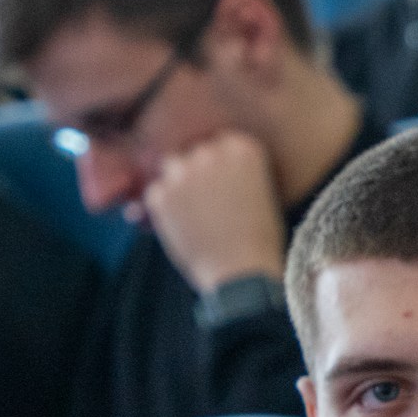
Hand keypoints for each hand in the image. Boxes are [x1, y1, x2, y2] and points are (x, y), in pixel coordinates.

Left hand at [142, 131, 288, 293]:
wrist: (243, 274)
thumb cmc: (259, 240)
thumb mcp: (261, 194)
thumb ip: (236, 172)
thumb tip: (211, 167)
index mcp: (242, 149)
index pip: (222, 142)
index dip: (221, 166)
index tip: (225, 184)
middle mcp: (210, 153)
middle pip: (195, 152)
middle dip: (199, 173)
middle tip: (209, 201)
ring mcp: (182, 173)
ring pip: (172, 167)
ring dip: (179, 184)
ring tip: (194, 212)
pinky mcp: (160, 195)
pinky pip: (155, 192)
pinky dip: (164, 207)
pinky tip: (183, 225)